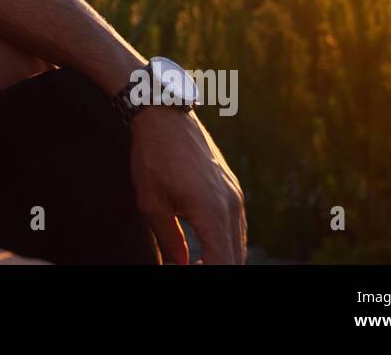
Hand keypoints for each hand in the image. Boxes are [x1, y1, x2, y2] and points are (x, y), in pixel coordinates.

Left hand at [129, 107, 246, 263]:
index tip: (190, 271)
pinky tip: (205, 247)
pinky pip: (237, 225)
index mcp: (212, 210)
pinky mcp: (232, 188)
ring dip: (222, 258)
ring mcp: (235, 194)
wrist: (165, 115)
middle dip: (217, 267)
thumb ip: (169, 240)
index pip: (223, 262)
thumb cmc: (153, 157)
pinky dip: (226, 242)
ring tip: (195, 263)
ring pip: (239, 242)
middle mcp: (231, 203)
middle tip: (191, 268)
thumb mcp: (151, 203)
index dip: (208, 273)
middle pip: (236, 257)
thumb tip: (182, 265)